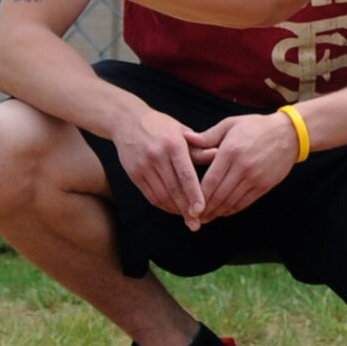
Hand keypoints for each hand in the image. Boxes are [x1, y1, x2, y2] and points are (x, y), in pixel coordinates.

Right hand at [112, 107, 206, 228]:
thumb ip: (198, 148)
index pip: (186, 174)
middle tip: (197, 224)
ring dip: (175, 209)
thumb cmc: (161, 126)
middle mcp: (157, 155)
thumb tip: (219, 155)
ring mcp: (143, 166)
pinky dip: (163, 205)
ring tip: (187, 218)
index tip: (202, 210)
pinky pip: (150, 195)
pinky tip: (173, 209)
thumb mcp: (181, 131)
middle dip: (186, 209)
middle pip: (174, 189)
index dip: (194, 194)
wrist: (127, 121)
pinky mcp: (134, 174)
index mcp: (173, 144)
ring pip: (162, 195)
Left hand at [186, 111, 295, 222]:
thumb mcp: (230, 124)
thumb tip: (186, 138)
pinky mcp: (264, 186)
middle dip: (204, 208)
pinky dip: (231, 210)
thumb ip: (208, 136)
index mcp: (231, 151)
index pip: (210, 179)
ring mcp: (255, 178)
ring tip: (204, 218)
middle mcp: (243, 167)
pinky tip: (222, 212)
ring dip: (216, 212)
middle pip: (219, 194)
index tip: (188, 204)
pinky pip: (244, 203)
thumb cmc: (256, 126)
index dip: (198, 195)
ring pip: (231, 202)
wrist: (289, 134)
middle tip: (192, 216)